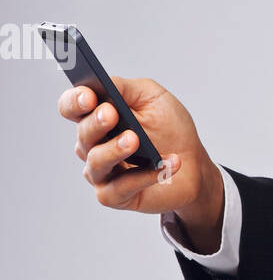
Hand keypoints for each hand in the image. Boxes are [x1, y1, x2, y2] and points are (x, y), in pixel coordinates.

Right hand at [59, 78, 221, 227]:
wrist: (194, 164)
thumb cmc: (170, 128)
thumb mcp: (152, 97)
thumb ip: (125, 88)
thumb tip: (104, 83)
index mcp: (96, 117)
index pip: (71, 107)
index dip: (74, 101)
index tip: (89, 96)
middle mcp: (92, 145)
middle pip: (82, 134)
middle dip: (96, 123)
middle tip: (112, 114)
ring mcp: (102, 172)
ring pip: (96, 162)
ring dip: (115, 149)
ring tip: (135, 140)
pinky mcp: (115, 196)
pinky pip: (120, 187)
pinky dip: (145, 175)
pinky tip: (166, 163)